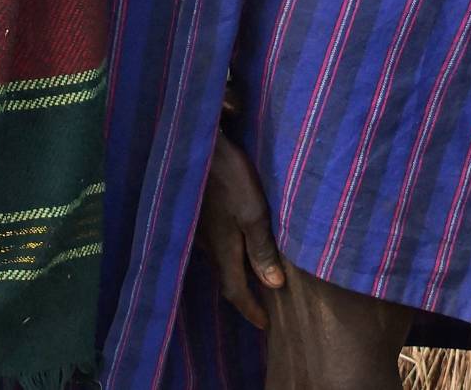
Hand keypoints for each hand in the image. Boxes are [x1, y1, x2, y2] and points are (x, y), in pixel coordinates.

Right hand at [195, 130, 285, 327]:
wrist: (197, 145)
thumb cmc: (229, 178)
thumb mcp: (253, 212)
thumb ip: (262, 249)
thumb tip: (273, 285)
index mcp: (223, 249)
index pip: (235, 291)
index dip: (251, 310)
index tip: (265, 325)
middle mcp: (209, 244)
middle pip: (227, 278)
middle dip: (244, 294)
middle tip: (262, 305)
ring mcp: (202, 229)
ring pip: (221, 259)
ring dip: (238, 271)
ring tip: (256, 276)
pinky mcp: (201, 213)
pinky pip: (218, 243)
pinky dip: (232, 251)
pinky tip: (240, 243)